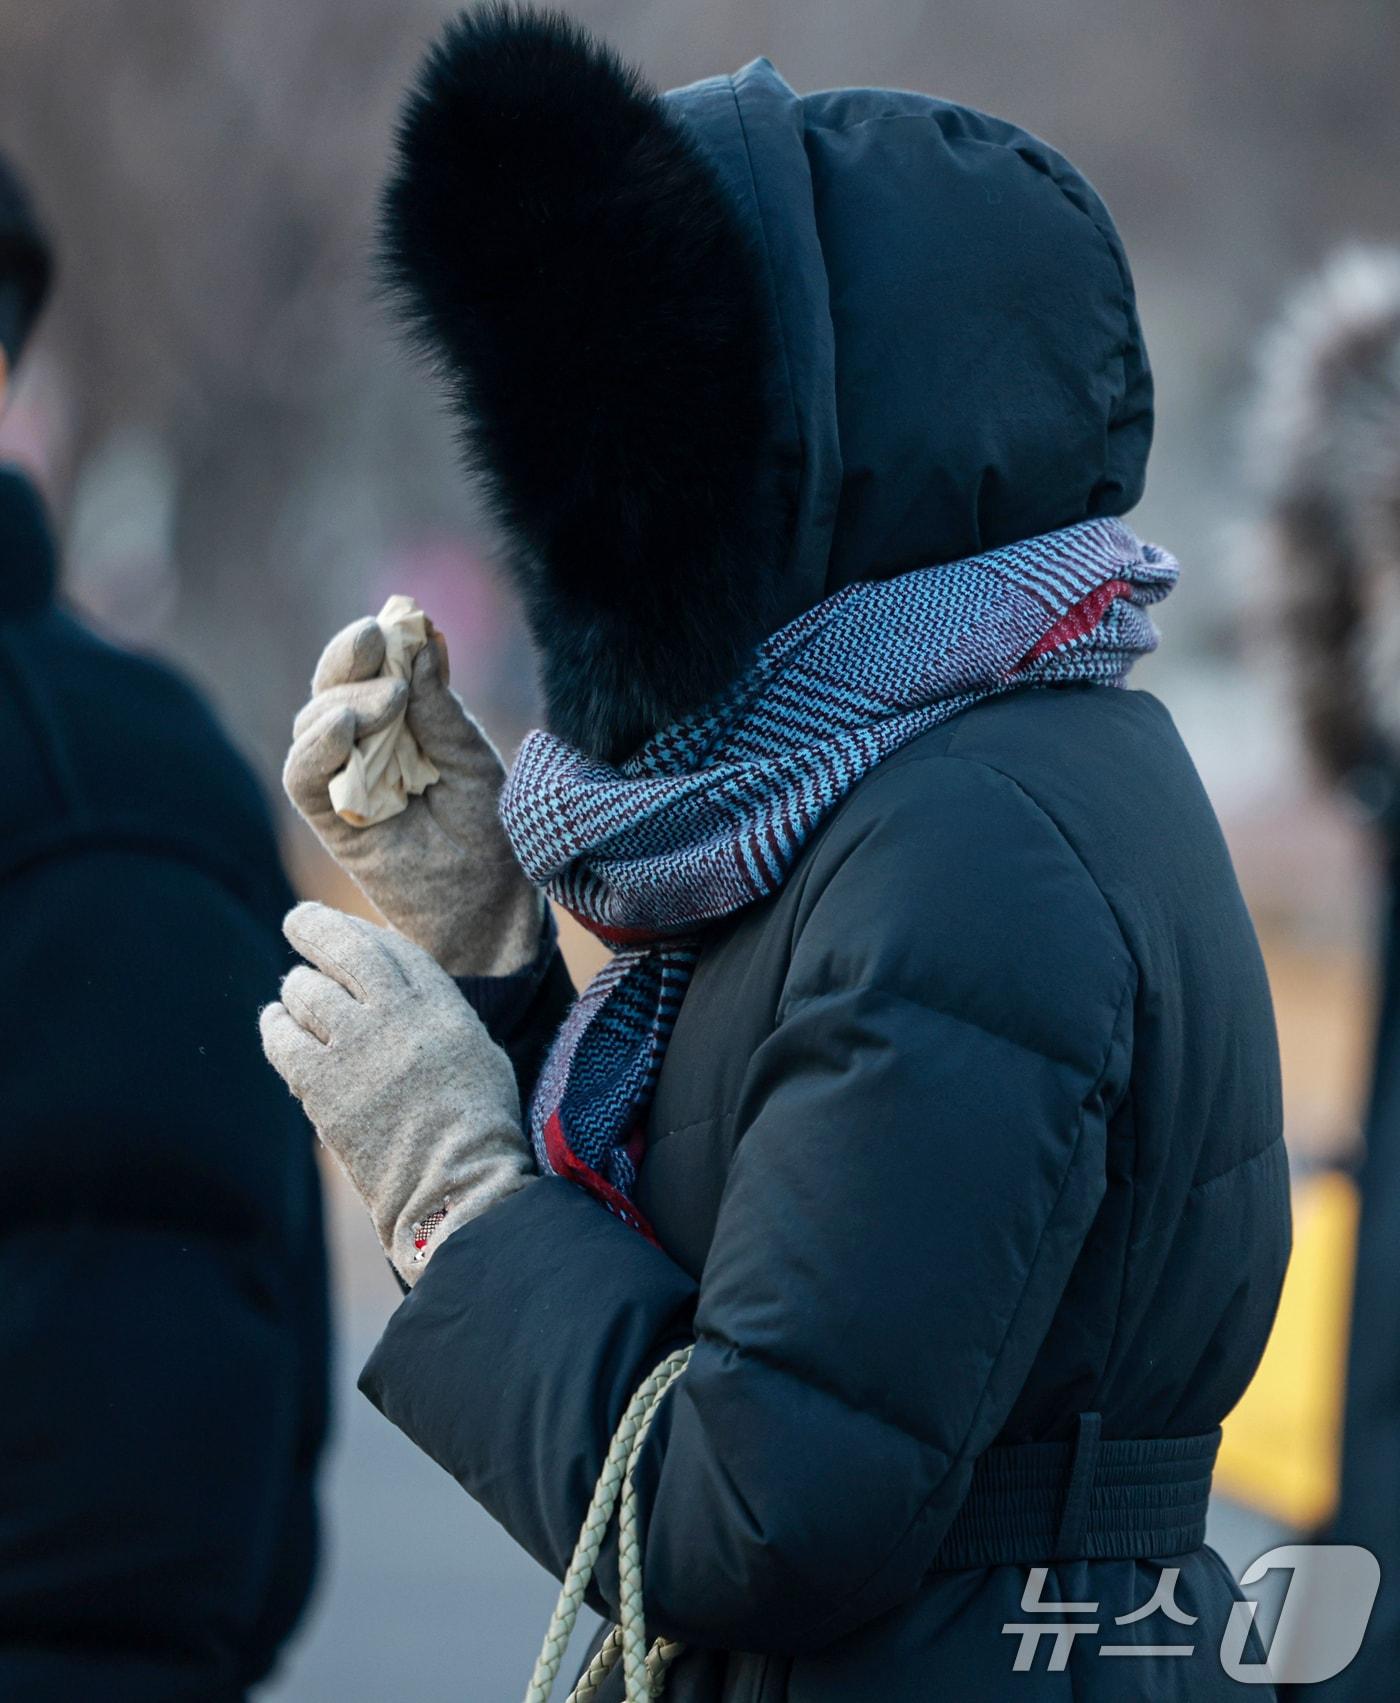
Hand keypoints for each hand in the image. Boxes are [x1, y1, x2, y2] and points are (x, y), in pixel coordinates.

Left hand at [260, 901, 534, 1281]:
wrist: (456, 1183)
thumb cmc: (475, 1125)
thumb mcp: (476, 1050)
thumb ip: (436, 1014)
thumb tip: (391, 990)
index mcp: (441, 1005)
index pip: (390, 947)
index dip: (360, 930)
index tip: (343, 926)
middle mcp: (397, 1015)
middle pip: (344, 948)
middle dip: (314, 927)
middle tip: (298, 921)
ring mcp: (357, 1048)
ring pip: (305, 990)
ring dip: (295, 989)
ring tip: (293, 997)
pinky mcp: (322, 1084)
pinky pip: (281, 1036)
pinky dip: (274, 1024)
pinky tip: (277, 1024)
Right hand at [283, 614, 543, 975]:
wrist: (492, 906)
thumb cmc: (492, 834)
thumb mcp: (474, 760)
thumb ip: (442, 708)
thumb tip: (423, 637)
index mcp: (403, 724)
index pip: (370, 672)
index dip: (371, 645)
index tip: (390, 622)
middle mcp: (367, 747)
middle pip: (332, 690)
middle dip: (348, 661)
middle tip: (375, 641)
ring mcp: (345, 783)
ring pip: (312, 726)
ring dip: (341, 702)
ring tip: (385, 700)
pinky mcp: (331, 822)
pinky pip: (303, 779)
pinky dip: (314, 750)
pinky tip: (343, 729)